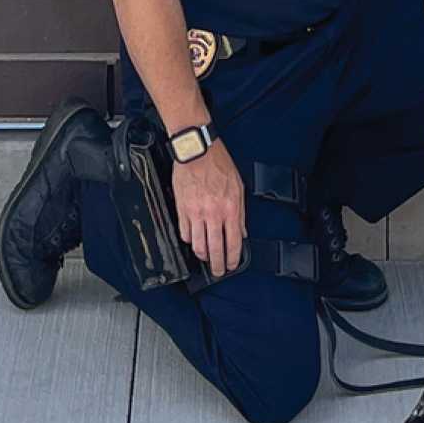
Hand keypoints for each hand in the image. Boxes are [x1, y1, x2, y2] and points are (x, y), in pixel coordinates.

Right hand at [169, 140, 245, 276]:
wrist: (197, 151)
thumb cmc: (218, 165)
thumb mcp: (238, 187)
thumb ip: (240, 213)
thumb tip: (241, 232)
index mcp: (230, 208)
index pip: (233, 243)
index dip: (232, 259)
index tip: (231, 265)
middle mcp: (213, 214)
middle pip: (215, 249)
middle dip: (217, 265)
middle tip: (218, 270)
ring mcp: (196, 213)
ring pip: (198, 245)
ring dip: (202, 256)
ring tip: (205, 257)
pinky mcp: (182, 209)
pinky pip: (184, 232)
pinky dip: (189, 240)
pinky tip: (193, 239)